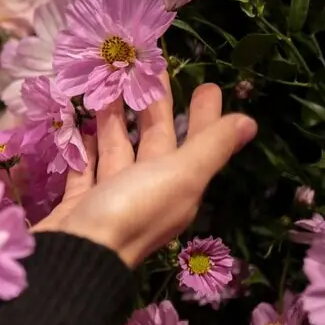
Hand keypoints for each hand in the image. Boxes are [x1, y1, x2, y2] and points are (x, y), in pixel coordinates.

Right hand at [34, 82, 256, 267]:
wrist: (75, 255)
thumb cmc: (130, 211)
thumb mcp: (180, 176)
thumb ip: (211, 146)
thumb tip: (249, 122)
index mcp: (178, 186)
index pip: (196, 143)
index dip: (203, 115)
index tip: (206, 85)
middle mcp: (148, 191)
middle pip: (155, 142)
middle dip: (155, 107)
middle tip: (150, 70)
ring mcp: (111, 197)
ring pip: (117, 150)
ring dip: (115, 120)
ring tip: (109, 87)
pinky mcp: (79, 202)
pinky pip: (85, 168)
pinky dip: (84, 148)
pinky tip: (80, 126)